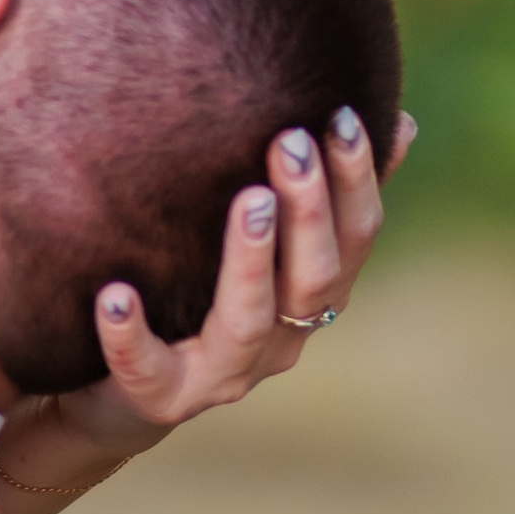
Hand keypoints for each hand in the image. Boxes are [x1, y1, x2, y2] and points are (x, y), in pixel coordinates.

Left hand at [0, 106, 415, 513]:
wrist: (124, 394)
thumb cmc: (195, 298)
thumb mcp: (261, 245)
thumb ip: (319, 195)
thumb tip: (399, 122)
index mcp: (311, 297)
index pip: (355, 239)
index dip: (357, 180)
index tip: (342, 115)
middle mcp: (280, 340)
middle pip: (314, 278)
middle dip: (309, 209)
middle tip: (291, 142)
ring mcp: (223, 374)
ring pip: (247, 322)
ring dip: (251, 260)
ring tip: (248, 200)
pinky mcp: (161, 398)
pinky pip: (147, 368)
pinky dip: (131, 333)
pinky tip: (115, 295)